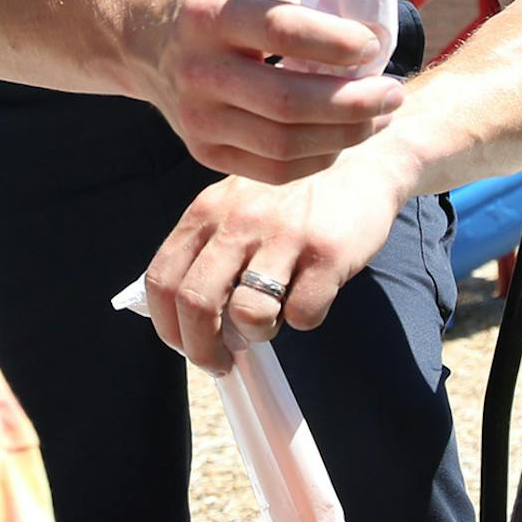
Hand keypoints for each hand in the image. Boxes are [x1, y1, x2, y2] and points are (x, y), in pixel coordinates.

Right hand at [125, 0, 401, 183]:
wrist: (142, 42)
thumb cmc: (207, 7)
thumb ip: (295, 6)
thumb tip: (359, 40)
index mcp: (211, 17)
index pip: (283, 32)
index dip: (337, 43)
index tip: (372, 46)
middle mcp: (199, 70)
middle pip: (289, 102)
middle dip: (356, 102)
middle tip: (393, 92)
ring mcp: (198, 119)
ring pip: (286, 144)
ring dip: (346, 135)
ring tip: (379, 117)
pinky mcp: (204, 153)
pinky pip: (274, 170)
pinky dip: (318, 158)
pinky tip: (343, 139)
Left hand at [142, 156, 405, 374]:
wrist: (358, 159)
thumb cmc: (289, 195)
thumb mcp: (233, 204)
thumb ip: (204, 246)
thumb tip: (177, 312)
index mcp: (207, 211)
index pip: (162, 279)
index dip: (168, 326)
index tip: (184, 345)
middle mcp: (239, 220)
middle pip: (196, 302)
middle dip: (203, 349)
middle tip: (220, 362)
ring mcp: (284, 235)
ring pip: (249, 314)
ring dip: (257, 333)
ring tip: (271, 320)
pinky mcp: (327, 253)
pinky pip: (303, 314)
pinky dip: (304, 318)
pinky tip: (310, 295)